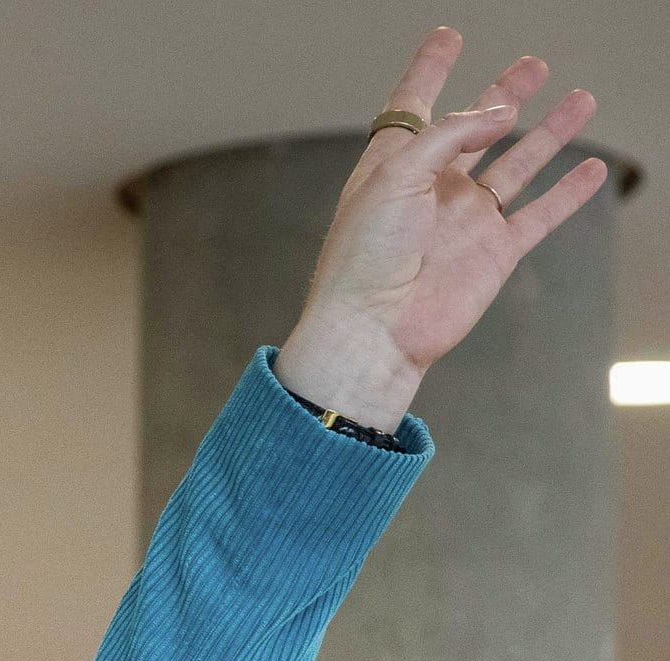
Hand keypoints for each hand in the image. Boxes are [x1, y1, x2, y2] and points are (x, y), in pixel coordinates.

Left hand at [274, 29, 609, 429]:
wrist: (374, 331)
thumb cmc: (364, 259)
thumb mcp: (395, 176)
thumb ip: (448, 134)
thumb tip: (499, 113)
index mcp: (391, 168)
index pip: (413, 106)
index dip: (430, 70)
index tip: (447, 37)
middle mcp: (431, 189)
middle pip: (474, 129)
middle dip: (503, 94)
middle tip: (532, 64)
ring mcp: (465, 219)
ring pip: (517, 163)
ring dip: (548, 132)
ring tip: (579, 98)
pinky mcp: (494, 251)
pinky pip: (540, 213)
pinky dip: (567, 191)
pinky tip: (588, 168)